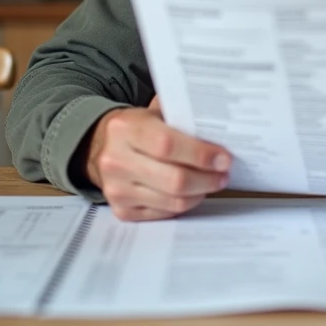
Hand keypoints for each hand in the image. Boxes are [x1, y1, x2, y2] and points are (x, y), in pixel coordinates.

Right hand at [85, 97, 231, 220]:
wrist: (101, 147)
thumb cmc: (137, 127)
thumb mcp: (153, 112)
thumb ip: (181, 116)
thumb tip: (219, 126)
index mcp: (125, 129)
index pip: (168, 145)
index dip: (201, 154)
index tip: (224, 158)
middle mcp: (116, 161)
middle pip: (174, 180)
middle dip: (207, 179)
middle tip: (224, 173)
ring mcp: (117, 189)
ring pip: (173, 201)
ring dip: (200, 193)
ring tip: (213, 182)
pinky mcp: (122, 210)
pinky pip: (164, 213)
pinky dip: (184, 204)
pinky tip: (192, 192)